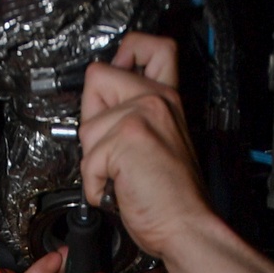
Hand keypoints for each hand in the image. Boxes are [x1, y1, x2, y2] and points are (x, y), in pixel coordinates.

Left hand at [79, 33, 210, 260]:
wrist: (186, 227)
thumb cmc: (172, 198)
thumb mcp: (161, 141)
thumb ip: (136, 115)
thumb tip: (102, 105)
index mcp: (167, 99)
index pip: (150, 45)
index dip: (127, 50)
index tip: (120, 65)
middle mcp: (157, 100)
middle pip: (96, 77)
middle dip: (92, 118)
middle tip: (114, 149)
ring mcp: (142, 115)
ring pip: (87, 127)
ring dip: (95, 162)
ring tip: (122, 177)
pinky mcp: (128, 138)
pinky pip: (88, 160)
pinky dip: (96, 186)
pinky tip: (120, 191)